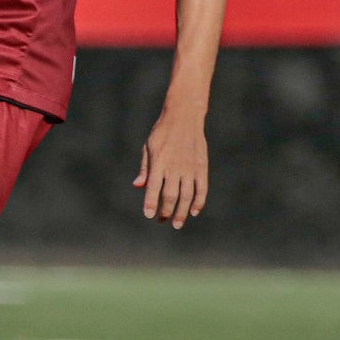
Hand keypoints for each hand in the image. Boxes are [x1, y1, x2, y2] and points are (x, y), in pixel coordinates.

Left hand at [132, 106, 207, 228]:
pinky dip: (199, 202)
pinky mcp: (201, 166)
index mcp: (159, 160)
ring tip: (177, 223)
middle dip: (165, 211)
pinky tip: (193, 211)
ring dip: (182, 212)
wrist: (184, 116)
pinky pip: (201, 189)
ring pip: (187, 196)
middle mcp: (175, 165)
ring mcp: (190, 167)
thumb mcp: (149, 146)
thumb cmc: (162, 132)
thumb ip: (145, 167)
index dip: (151, 202)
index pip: (154, 186)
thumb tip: (138, 185)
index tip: (149, 215)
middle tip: (161, 221)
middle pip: (170, 195)